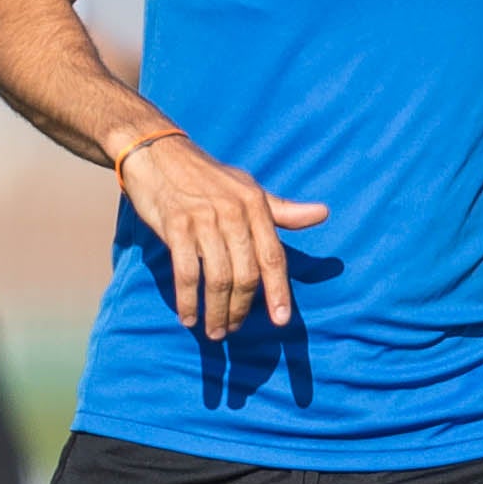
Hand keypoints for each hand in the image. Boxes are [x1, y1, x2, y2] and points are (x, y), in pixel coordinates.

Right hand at [116, 127, 327, 338]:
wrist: (158, 152)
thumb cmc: (208, 177)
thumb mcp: (249, 188)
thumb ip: (283, 210)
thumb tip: (323, 213)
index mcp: (255, 204)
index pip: (273, 257)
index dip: (278, 292)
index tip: (280, 321)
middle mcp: (233, 212)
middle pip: (245, 273)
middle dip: (241, 308)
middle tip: (234, 329)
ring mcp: (203, 219)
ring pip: (218, 278)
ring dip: (217, 311)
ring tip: (216, 331)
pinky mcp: (175, 226)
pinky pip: (186, 273)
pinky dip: (188, 300)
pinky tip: (189, 317)